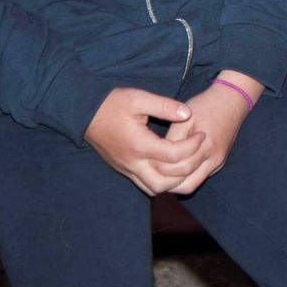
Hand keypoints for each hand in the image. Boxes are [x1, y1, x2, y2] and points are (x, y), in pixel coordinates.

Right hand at [84, 87, 206, 194]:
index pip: (174, 155)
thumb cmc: (112, 104)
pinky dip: (161, 180)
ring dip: (173, 180)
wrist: (85, 113)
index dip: (193, 146)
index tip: (201, 134)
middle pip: (165, 183)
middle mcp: (132, 162)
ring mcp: (126, 169)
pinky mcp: (123, 169)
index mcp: (139, 144)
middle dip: (185, 171)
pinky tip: (170, 165)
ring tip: (185, 160)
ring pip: (154, 188)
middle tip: (195, 153)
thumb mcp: (139, 98)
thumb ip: (164, 106)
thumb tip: (187, 114)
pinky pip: (144, 184)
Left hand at [162, 71, 257, 195]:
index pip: (179, 169)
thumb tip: (157, 156)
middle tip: (151, 171)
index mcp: (206, 146)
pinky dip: (183, 178)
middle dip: (166, 182)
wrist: (232, 101)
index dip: (161, 168)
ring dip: (174, 184)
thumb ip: (173, 138)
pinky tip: (172, 169)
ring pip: (191, 186)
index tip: (149, 160)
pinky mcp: (218, 164)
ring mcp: (217, 164)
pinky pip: (198, 179)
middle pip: (186, 185)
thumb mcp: (185, 117)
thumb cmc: (205, 106)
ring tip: (159, 173)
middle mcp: (213, 159)